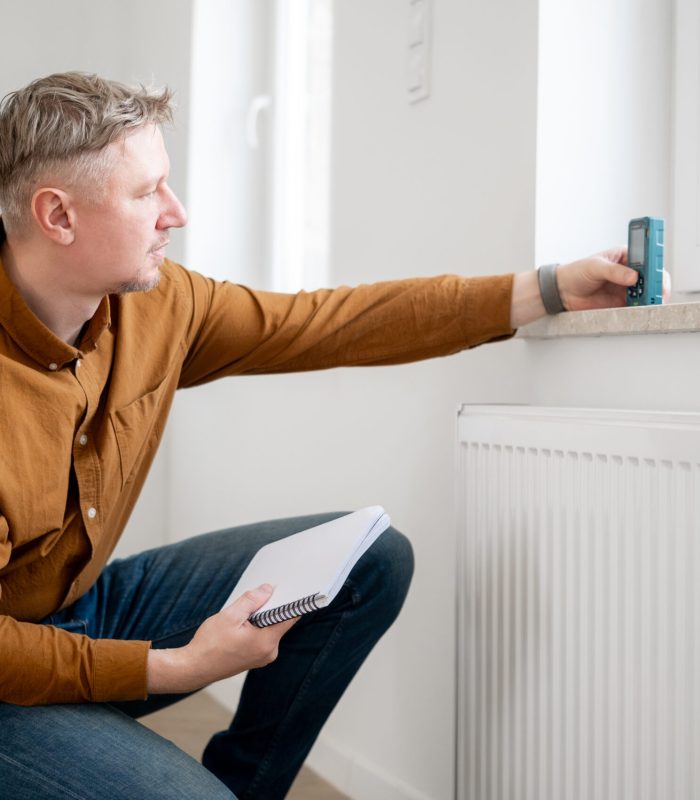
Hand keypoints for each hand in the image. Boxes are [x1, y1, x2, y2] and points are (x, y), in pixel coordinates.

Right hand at [146, 584, 297, 693]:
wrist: (192, 668)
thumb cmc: (209, 645)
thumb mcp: (230, 616)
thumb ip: (251, 601)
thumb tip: (268, 589)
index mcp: (266, 642)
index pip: (289, 617)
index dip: (291, 600)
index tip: (291, 586)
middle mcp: (269, 652)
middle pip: (280, 621)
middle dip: (272, 606)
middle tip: (263, 591)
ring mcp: (262, 657)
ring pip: (270, 628)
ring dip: (262, 616)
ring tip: (247, 607)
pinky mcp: (254, 658)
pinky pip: (262, 636)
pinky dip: (257, 626)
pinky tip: (243, 620)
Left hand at [556, 247, 671, 311]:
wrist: (563, 291)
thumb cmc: (577, 272)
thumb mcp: (594, 267)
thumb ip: (613, 271)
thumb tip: (632, 277)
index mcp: (627, 256)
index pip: (648, 258)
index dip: (655, 265)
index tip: (655, 273)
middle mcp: (631, 272)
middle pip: (653, 277)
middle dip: (656, 285)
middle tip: (653, 292)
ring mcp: (628, 288)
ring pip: (648, 293)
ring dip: (650, 298)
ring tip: (646, 302)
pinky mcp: (622, 303)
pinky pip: (637, 306)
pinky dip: (640, 309)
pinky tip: (638, 310)